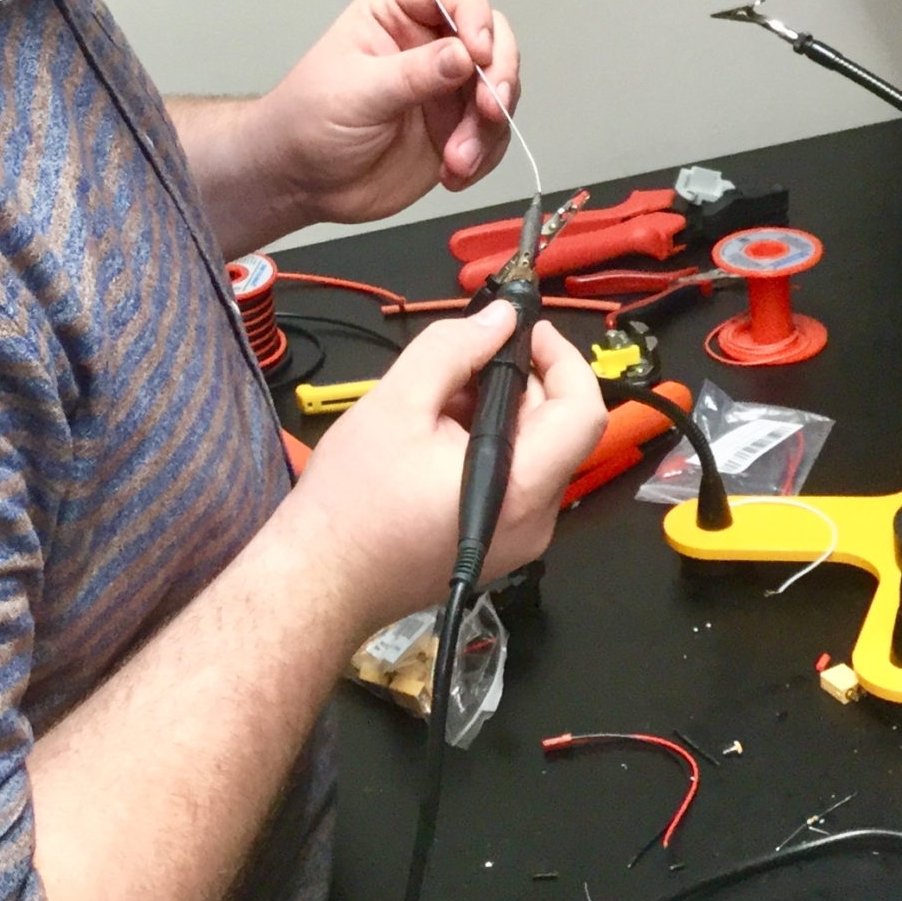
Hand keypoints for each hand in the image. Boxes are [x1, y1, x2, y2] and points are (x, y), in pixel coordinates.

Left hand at [254, 0, 521, 228]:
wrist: (300, 182)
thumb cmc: (307, 122)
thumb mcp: (357, 92)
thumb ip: (413, 74)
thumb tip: (464, 55)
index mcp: (395, 15)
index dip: (473, 11)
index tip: (478, 51)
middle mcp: (429, 45)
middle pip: (491, 36)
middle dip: (500, 72)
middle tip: (489, 108)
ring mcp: (446, 88)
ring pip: (498, 88)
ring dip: (489, 126)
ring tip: (458, 159)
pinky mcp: (455, 129)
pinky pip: (493, 134)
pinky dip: (485, 155)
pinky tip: (454, 173)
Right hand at [281, 303, 604, 637]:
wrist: (319, 581)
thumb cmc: (351, 503)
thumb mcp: (396, 404)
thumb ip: (452, 350)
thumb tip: (499, 319)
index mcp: (520, 488)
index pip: (583, 411)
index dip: (561, 358)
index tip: (523, 332)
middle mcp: (534, 521)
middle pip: (557, 429)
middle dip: (517, 382)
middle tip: (462, 361)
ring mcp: (518, 538)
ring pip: (533, 451)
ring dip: (496, 412)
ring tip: (435, 404)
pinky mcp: (497, 545)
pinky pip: (513, 478)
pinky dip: (485, 444)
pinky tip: (433, 438)